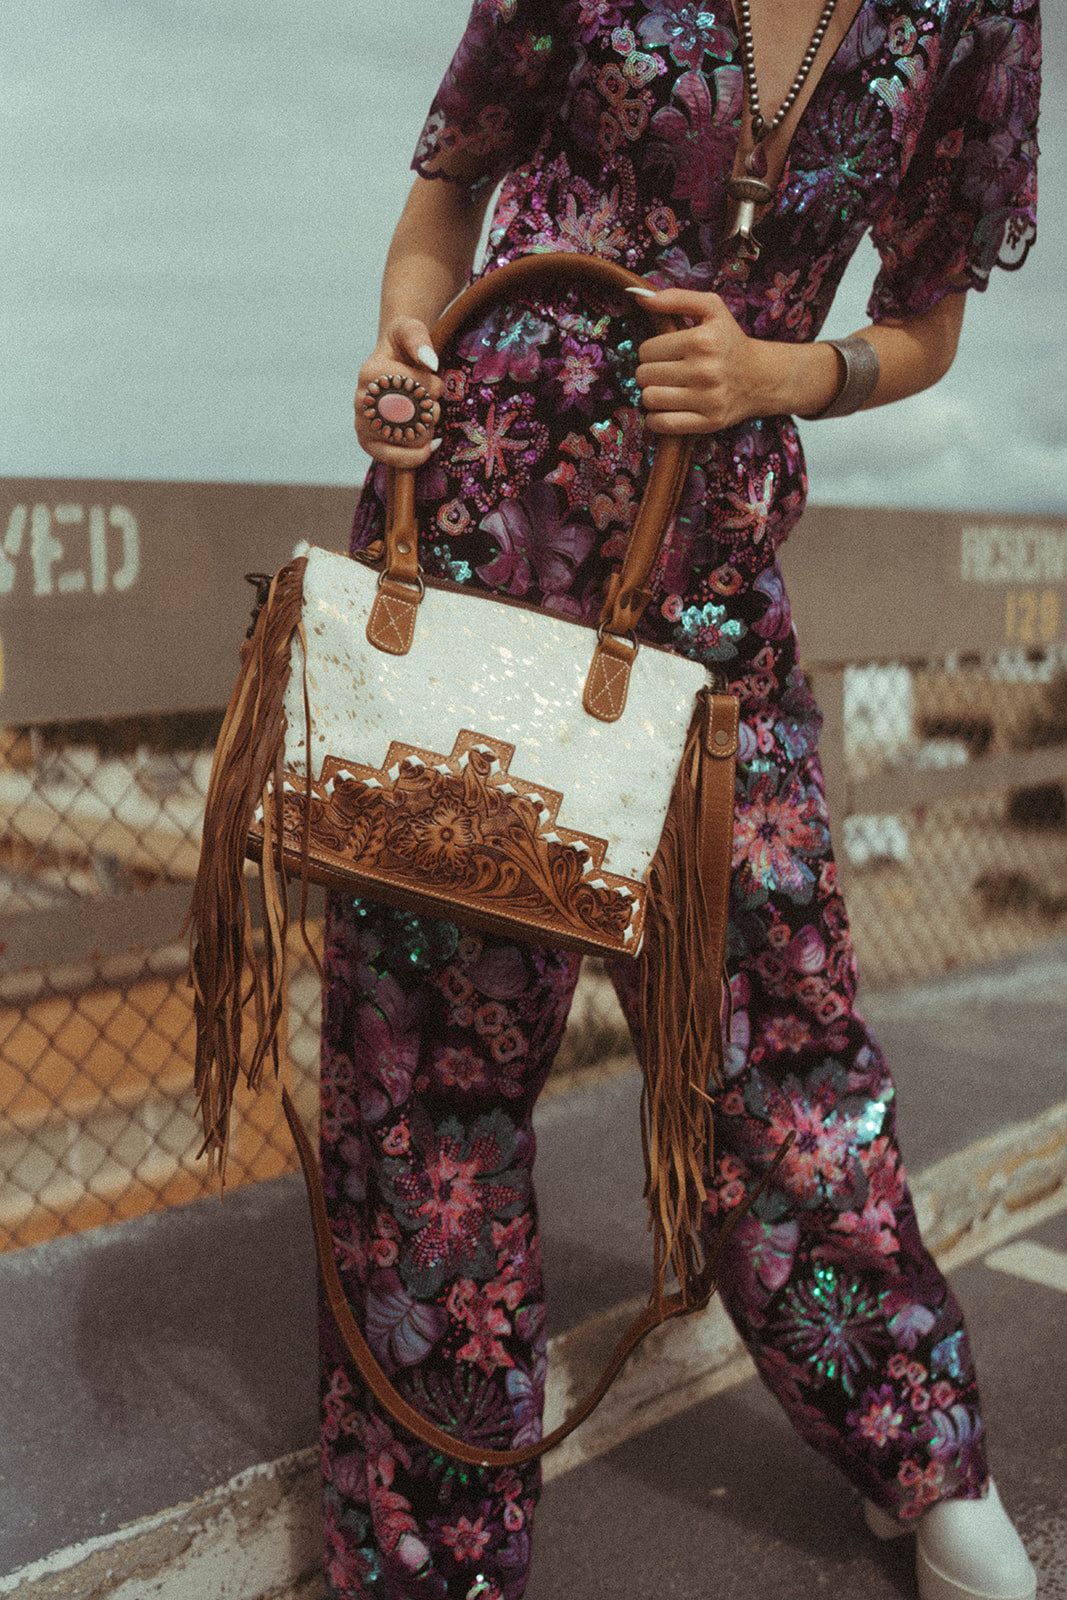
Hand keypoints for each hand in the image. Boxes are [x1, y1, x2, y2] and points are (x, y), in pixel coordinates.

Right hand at [355, 317, 443, 465]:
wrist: (391, 362)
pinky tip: (432, 445)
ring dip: (427, 428)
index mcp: (370, 372)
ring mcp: (362, 425)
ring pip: (411, 438)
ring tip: (423, 415)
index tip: (430, 375)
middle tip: (428, 399)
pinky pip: (396, 460)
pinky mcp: (368, 444)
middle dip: (431, 408)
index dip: (434, 385)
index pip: (418, 386)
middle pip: (415, 416)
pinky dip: (418, 455)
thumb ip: (418, 337)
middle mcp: (361, 401)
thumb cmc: (402, 346)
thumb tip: (429, 362)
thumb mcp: (408, 329)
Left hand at [630, 287, 773, 433]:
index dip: (650, 351)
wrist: (762, 376)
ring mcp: (707, 399)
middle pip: (645, 376)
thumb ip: (676, 298)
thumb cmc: (730, 341)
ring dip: (652, 395)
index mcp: (701, 341)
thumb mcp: (711, 308)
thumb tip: (640, 298)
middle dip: (649, 373)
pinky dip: (656, 419)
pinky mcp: (709, 422)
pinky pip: (663, 424)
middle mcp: (704, 370)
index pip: (646, 350)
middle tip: (665, 371)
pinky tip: (666, 408)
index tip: (665, 354)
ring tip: (666, 389)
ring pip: (650, 399)